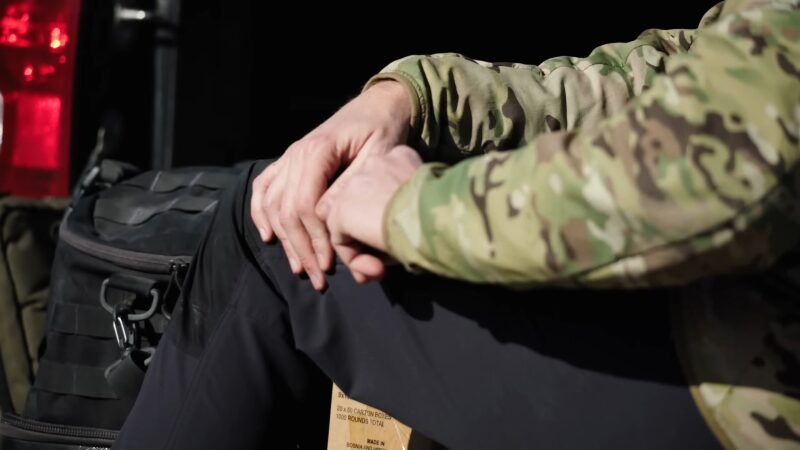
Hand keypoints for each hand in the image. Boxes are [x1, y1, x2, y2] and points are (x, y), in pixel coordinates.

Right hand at [250, 81, 410, 289]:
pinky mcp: (289, 161)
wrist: (380, 105)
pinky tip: (268, 237)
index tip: (330, 265)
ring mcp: (289, 157)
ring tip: (300, 268)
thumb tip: (336, 224)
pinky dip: (261, 213)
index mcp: (318, 151)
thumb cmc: (385, 131)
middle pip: (286, 211)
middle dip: (301, 249)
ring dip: (284, 240)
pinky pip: (264, 187)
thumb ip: (353, 188)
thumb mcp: (379, 158)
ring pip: (272, 205)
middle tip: (319, 278)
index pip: (304, 206)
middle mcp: (296, 154)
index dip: (315, 239)